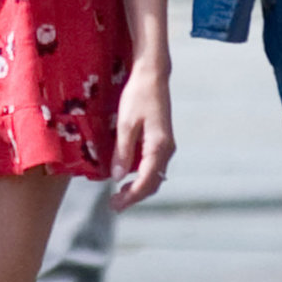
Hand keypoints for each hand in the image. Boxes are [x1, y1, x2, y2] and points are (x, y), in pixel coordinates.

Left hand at [109, 58, 173, 211]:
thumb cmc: (137, 96)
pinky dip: (142, 176)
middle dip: (134, 196)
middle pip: (153, 183)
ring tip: (119, 194)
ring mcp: (167, 145)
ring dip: (139, 187)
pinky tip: (127, 176)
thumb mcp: (125, 123)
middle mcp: (167, 149)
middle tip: (114, 205)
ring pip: (155, 175)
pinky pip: (154, 165)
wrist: (153, 75)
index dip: (131, 196)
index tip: (115, 205)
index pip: (146, 181)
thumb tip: (117, 177)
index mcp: (158, 147)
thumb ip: (122, 152)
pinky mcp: (162, 141)